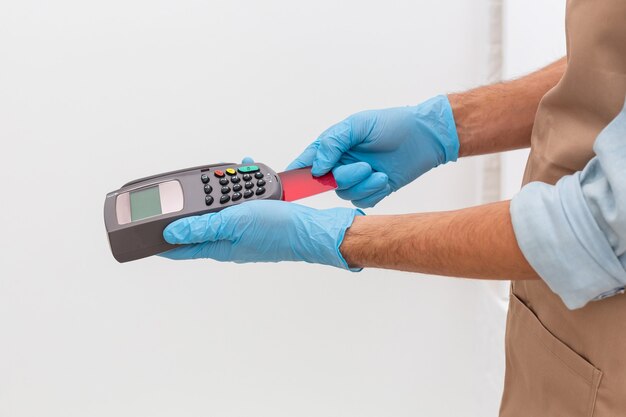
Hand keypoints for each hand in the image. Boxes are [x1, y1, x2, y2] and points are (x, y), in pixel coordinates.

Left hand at [160, 200, 361, 268]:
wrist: (313, 229)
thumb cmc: (279, 230)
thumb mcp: (234, 222)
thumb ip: (202, 225)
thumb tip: (170, 231)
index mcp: (218, 246)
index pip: (180, 247)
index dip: (160, 240)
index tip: (144, 235)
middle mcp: (228, 241)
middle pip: (197, 226)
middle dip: (190, 209)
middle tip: (184, 192)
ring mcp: (242, 232)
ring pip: (219, 213)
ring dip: (217, 196)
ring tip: (220, 179)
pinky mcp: (256, 223)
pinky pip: (239, 206)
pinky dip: (238, 193)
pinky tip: (245, 180)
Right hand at [287, 95, 458, 207]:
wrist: (425, 137)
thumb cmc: (392, 125)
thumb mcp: (357, 125)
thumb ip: (332, 143)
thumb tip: (315, 168)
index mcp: (333, 146)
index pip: (307, 162)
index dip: (297, 174)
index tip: (294, 184)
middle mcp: (341, 163)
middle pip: (327, 182)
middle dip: (345, 178)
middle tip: (364, 167)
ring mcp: (356, 178)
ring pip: (345, 194)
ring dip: (363, 185)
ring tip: (379, 172)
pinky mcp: (371, 190)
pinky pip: (362, 201)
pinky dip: (373, 192)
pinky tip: (384, 179)